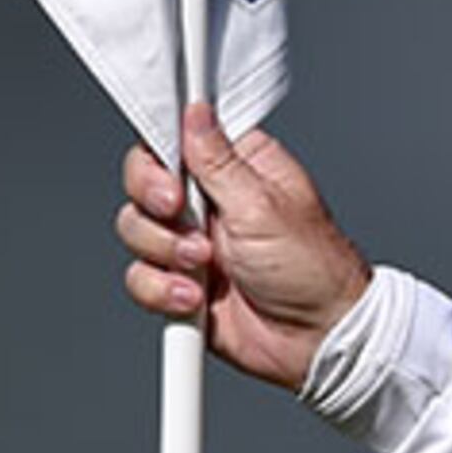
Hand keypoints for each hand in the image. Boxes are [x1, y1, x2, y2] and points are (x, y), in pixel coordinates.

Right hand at [115, 105, 372, 392]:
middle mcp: (210, 201)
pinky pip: (140, 276)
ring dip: (165, 251)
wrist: (316, 340)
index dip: (160, 156)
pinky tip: (194, 296)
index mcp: (237, 169)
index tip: (169, 179)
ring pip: (136, 229)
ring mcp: (192, 241)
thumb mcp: (263, 206)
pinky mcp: (178, 281)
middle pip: (144, 183)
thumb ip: (218, 162)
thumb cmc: (314, 270)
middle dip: (156, 206)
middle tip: (181, 216)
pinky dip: (162, 289)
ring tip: (204, 264)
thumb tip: (197, 112)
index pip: (177, 140)